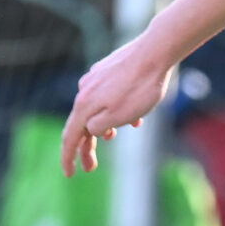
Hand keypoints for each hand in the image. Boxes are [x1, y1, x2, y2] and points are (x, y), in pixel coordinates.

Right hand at [61, 35, 179, 176]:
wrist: (156, 51)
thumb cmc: (141, 88)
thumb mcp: (118, 117)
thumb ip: (98, 128)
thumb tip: (90, 130)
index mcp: (85, 105)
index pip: (70, 137)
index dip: (68, 158)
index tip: (70, 174)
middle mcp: (85, 90)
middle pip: (82, 124)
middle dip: (87, 146)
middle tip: (92, 167)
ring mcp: (96, 77)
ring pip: (96, 109)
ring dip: (104, 126)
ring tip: (119, 133)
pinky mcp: (108, 69)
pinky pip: (107, 96)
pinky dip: (115, 110)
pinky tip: (134, 115)